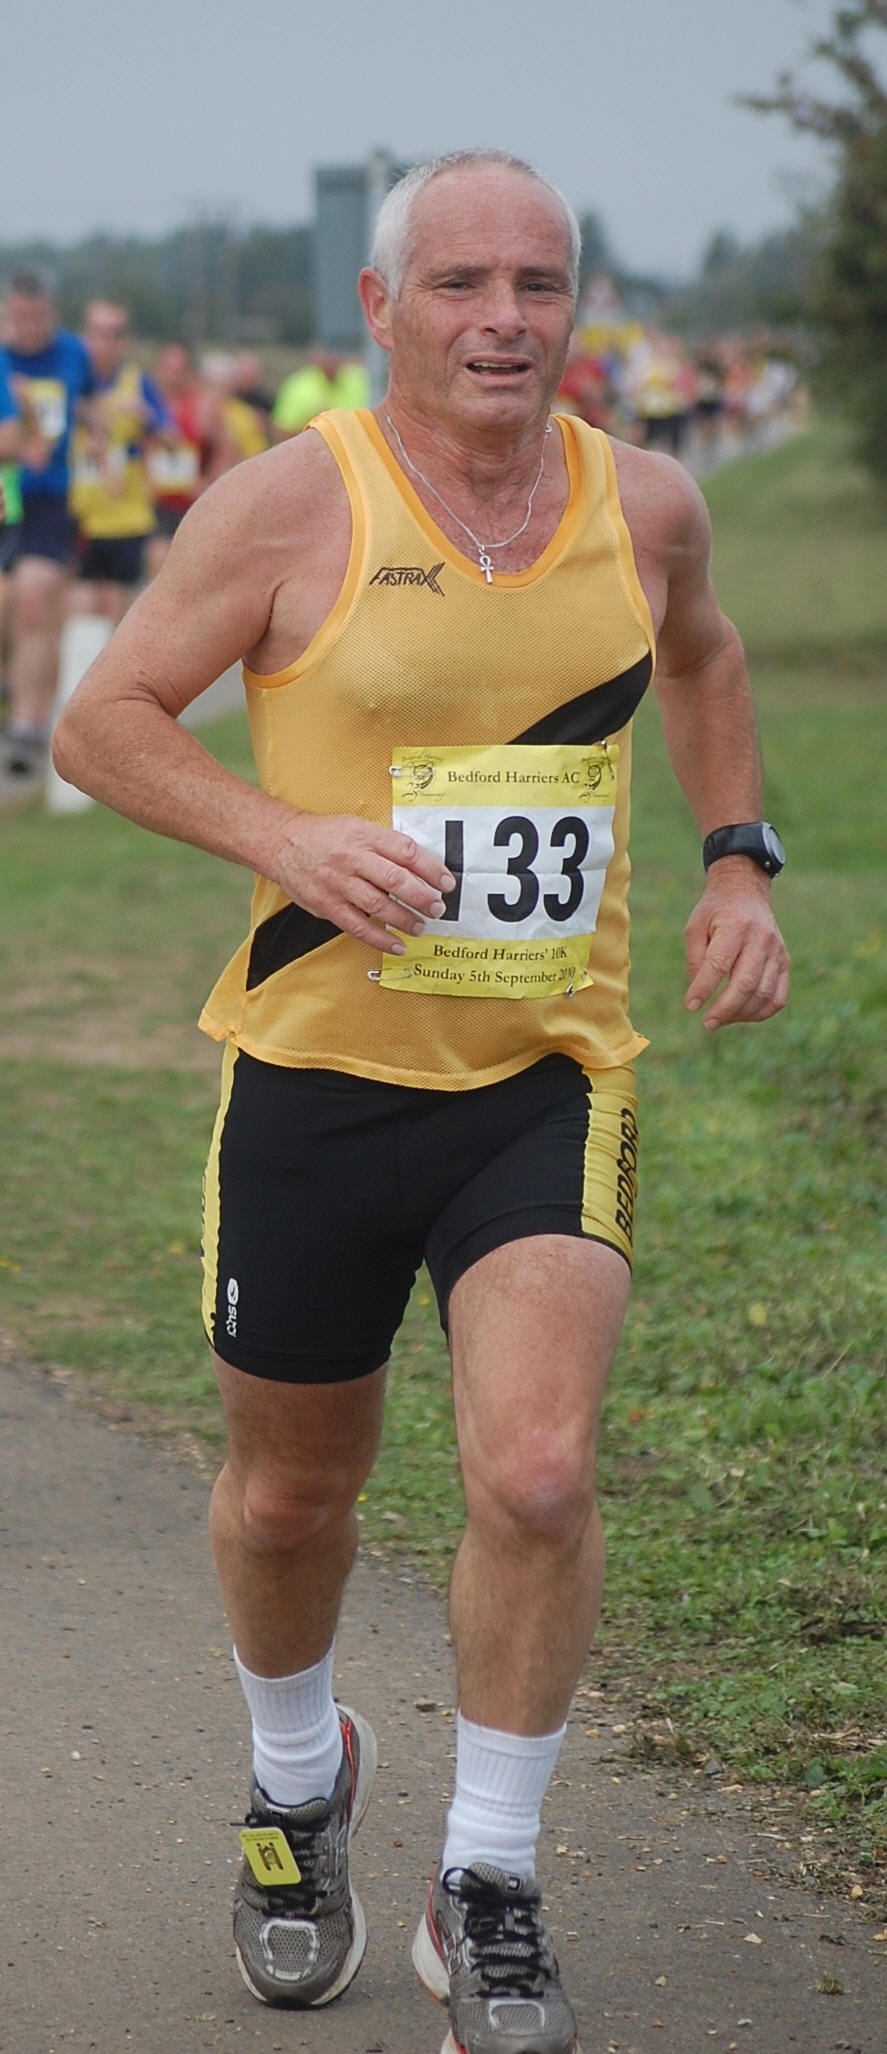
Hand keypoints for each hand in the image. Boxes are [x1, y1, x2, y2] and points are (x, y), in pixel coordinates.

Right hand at [273, 812, 455, 954]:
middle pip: (395, 880)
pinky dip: (380, 939)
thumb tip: (420, 869)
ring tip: (421, 926)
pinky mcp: (326, 905)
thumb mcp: (358, 827)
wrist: (282, 842)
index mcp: (364, 835)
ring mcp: (338, 883)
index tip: (446, 882)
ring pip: (379, 905)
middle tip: (438, 908)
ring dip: (405, 919)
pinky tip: (396, 945)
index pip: (406, 851)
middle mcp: (351, 858)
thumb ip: (385, 846)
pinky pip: (357, 926)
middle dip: (422, 897)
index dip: (431, 869)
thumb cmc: (325, 836)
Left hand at [684, 864, 789, 1031]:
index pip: (719, 963)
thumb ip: (696, 959)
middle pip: (746, 983)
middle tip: (707, 1024)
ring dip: (741, 1014)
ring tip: (720, 1020)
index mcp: (735, 925)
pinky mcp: (785, 962)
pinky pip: (779, 997)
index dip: (704, 988)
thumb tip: (700, 993)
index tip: (690, 1006)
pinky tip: (742, 1015)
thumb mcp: (695, 926)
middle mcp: (761, 938)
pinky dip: (761, 1012)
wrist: (745, 892)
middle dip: (725, 1009)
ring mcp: (777, 951)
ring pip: (764, 993)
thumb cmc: (715, 912)